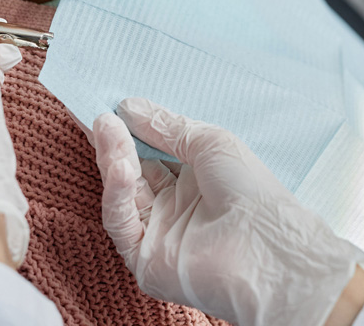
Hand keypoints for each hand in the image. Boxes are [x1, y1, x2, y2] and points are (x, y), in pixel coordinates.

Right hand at [94, 98, 363, 325]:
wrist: (266, 248)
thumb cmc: (249, 189)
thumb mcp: (208, 141)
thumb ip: (165, 126)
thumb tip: (127, 106)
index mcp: (192, 179)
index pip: (150, 151)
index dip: (130, 129)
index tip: (109, 103)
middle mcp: (173, 206)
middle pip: (131, 169)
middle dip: (114, 140)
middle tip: (97, 113)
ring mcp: (157, 233)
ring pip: (122, 192)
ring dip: (112, 157)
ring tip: (105, 127)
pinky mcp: (143, 259)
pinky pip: (121, 221)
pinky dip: (116, 192)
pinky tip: (121, 167)